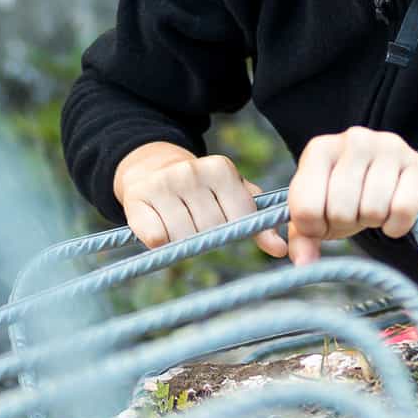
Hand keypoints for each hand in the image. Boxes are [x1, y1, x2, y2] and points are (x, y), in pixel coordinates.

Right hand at [113, 142, 288, 257]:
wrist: (150, 168)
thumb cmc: (202, 190)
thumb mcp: (232, 195)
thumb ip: (257, 220)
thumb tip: (280, 249)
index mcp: (220, 168)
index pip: (239, 218)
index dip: (233, 230)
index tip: (223, 225)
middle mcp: (190, 171)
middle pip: (210, 230)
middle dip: (206, 237)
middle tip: (197, 226)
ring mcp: (162, 184)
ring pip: (184, 237)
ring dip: (183, 242)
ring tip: (180, 226)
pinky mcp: (137, 200)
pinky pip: (157, 239)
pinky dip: (160, 243)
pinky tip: (161, 227)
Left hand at [284, 127, 417, 265]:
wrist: (402, 180)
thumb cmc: (352, 197)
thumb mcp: (320, 212)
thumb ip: (303, 237)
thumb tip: (304, 263)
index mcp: (319, 149)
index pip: (305, 206)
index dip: (314, 227)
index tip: (323, 222)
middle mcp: (353, 140)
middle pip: (339, 210)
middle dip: (345, 224)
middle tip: (352, 214)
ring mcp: (388, 148)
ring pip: (372, 210)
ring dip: (372, 222)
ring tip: (371, 210)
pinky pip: (403, 211)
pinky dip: (397, 226)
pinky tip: (393, 218)